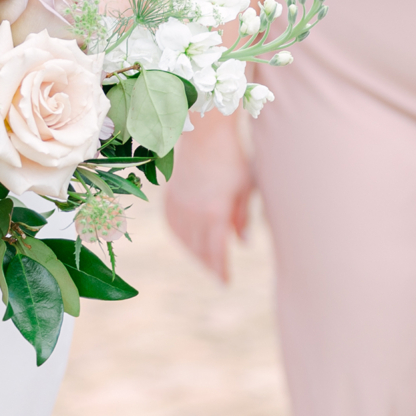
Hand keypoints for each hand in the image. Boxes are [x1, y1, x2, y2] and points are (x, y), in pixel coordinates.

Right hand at [164, 113, 251, 282]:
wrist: (204, 133)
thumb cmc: (232, 158)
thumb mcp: (246, 188)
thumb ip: (243, 218)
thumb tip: (243, 243)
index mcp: (214, 213)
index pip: (216, 252)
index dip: (220, 270)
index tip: (224, 282)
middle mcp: (193, 213)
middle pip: (198, 249)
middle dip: (208, 264)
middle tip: (217, 273)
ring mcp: (179, 204)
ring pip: (183, 239)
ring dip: (194, 252)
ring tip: (204, 258)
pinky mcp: (170, 196)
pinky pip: (172, 224)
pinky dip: (180, 236)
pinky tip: (187, 238)